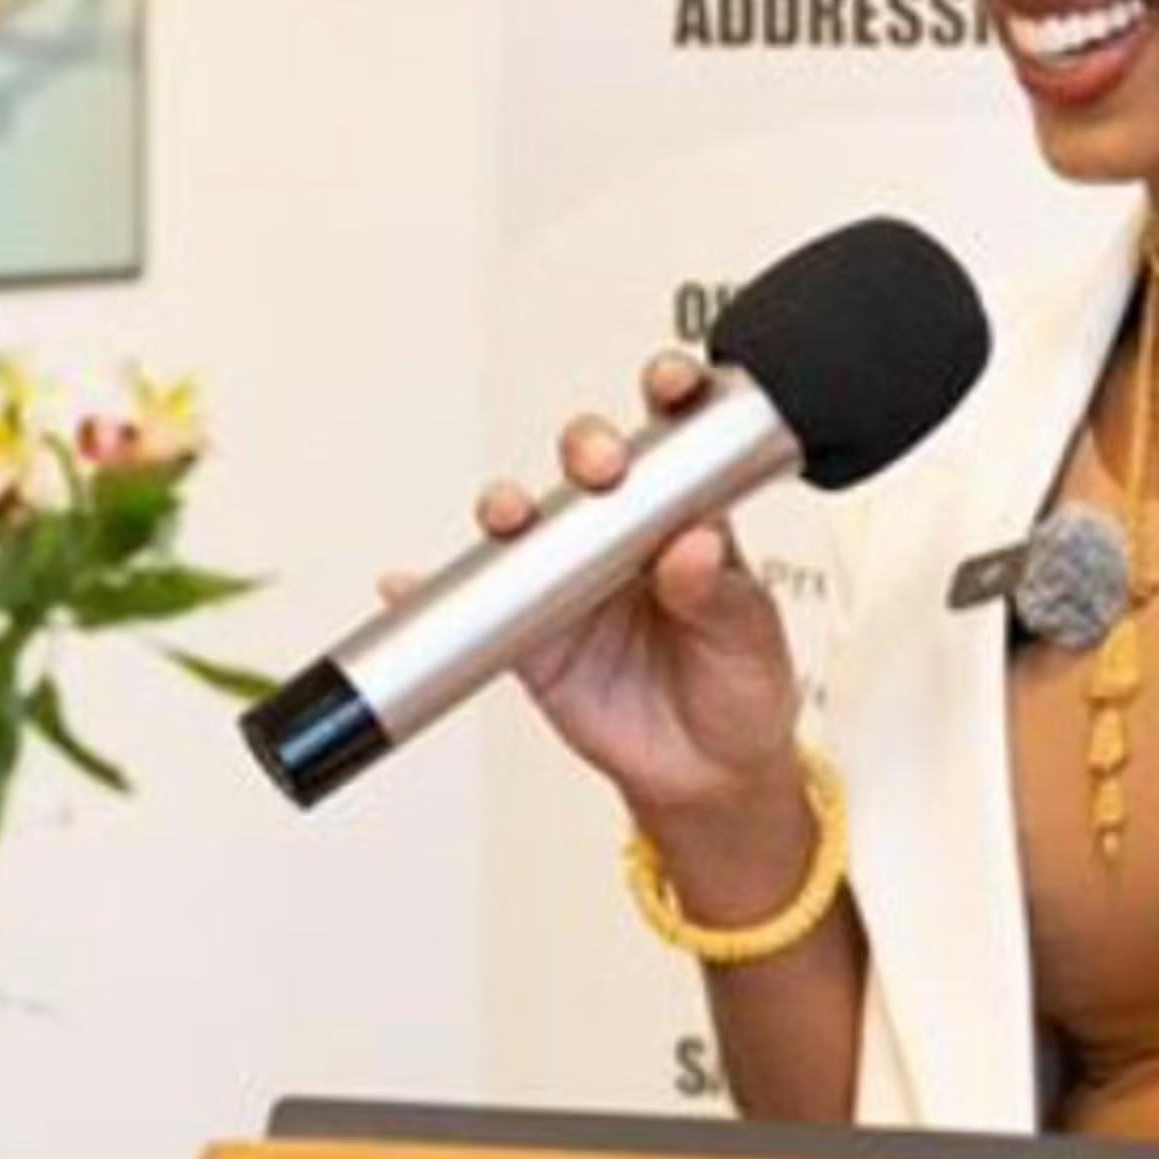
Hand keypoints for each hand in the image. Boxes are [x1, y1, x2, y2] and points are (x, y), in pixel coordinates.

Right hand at [410, 351, 805, 827]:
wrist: (707, 774)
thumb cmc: (740, 685)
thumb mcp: (750, 638)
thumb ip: (718, 592)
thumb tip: (695, 545)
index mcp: (687, 514)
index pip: (678, 437)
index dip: (671, 395)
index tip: (670, 384)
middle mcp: (622, 532)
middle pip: (591, 463)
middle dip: (589, 447)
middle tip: (601, 466)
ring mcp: (571, 578)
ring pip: (528, 521)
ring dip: (509, 507)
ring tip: (508, 515)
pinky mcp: (532, 633)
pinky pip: (477, 605)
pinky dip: (432, 592)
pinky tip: (407, 582)